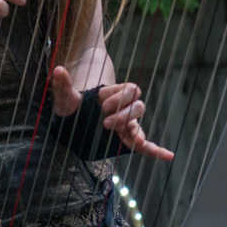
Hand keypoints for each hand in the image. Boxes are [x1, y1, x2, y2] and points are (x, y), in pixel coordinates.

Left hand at [50, 67, 174, 160]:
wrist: (73, 123)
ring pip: (139, 124)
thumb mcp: (66, 97)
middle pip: (138, 107)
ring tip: (131, 139)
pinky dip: (158, 151)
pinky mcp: (126, 140)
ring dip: (135, 131)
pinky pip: (146, 146)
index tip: (101, 104)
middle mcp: (124, 108)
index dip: (120, 96)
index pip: (130, 90)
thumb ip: (64, 84)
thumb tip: (57, 70)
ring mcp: (127, 125)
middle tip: (105, 123)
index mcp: (114, 95)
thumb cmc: (73, 107)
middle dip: (123, 114)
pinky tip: (169, 156)